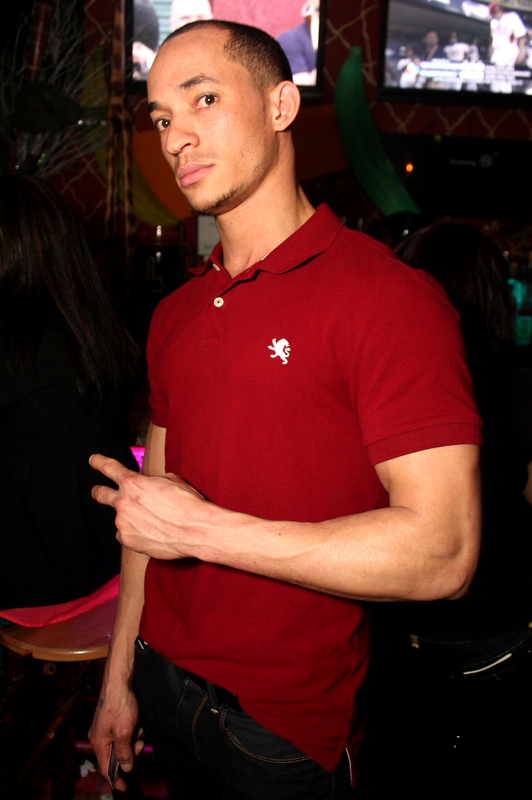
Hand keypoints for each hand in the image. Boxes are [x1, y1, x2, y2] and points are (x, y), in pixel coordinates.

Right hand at [88, 681, 143, 792]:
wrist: (118, 681)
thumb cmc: (119, 705)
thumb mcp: (124, 732)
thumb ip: (124, 752)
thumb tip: (125, 767)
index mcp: (99, 743)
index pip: (105, 769)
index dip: (115, 779)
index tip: (124, 786)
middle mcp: (99, 738)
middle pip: (115, 756)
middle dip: (130, 752)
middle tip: (139, 743)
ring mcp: (104, 729)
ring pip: (121, 744)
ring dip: (132, 739)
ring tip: (138, 729)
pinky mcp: (111, 721)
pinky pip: (122, 733)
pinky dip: (131, 731)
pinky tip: (136, 722)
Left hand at [89, 454, 205, 559]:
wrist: (195, 529)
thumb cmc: (187, 503)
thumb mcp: (172, 481)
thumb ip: (153, 482)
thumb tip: (150, 487)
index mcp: (133, 483)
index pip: (109, 468)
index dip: (98, 462)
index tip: (93, 460)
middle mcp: (123, 502)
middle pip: (100, 494)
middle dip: (97, 492)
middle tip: (97, 492)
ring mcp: (123, 523)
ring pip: (120, 519)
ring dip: (131, 518)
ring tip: (153, 522)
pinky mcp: (128, 541)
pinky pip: (126, 535)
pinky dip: (135, 534)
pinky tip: (151, 533)